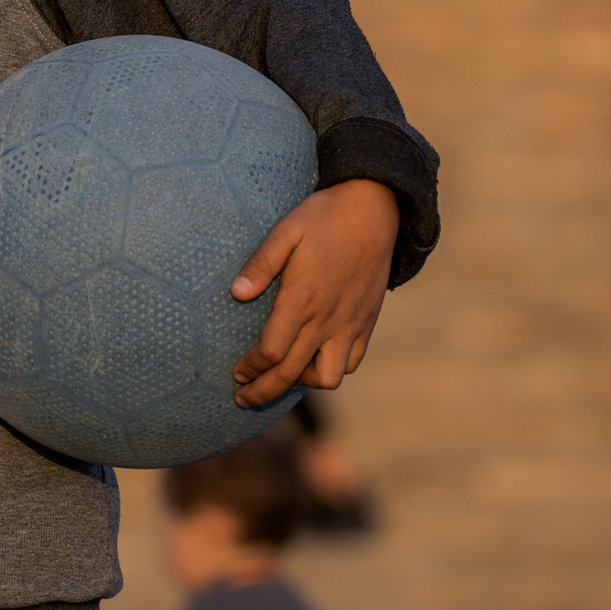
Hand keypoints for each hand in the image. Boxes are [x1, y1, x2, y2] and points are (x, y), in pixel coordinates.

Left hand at [228, 179, 399, 406]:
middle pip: (293, 374)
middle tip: (243, 399)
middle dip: (264, 391)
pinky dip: (333, 370)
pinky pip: (352, 361)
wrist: (374, 210)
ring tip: (282, 377)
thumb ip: (260, 264)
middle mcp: (327, 320)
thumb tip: (236, 293)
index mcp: (302, 300)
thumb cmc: (322, 218)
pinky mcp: (366, 321)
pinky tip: (313, 362)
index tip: (235, 373)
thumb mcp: (285, 232)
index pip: (272, 352)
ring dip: (302, 383)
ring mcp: (350, 324)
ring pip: (329, 377)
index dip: (251, 368)